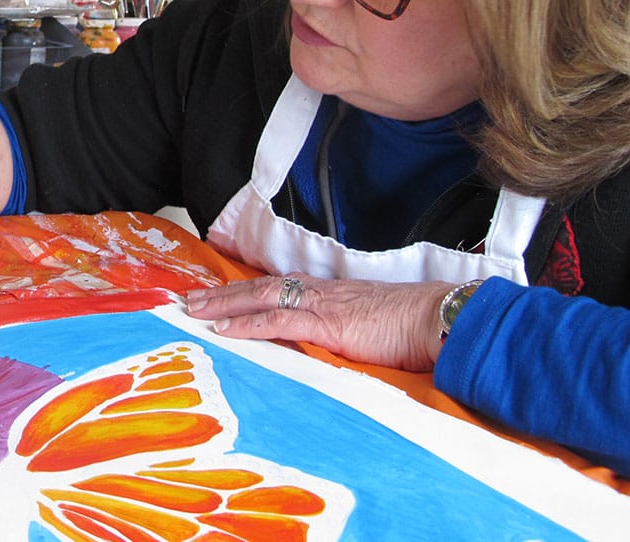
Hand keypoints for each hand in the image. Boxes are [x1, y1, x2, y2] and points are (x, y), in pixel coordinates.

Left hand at [185, 274, 453, 370]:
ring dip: (224, 304)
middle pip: (260, 287)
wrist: (440, 318)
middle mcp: (319, 292)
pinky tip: (225, 329)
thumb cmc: (413, 325)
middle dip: (223, 293)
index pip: (278, 286)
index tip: (218, 294)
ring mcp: (322, 305)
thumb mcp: (371, 324)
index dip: (245, 290)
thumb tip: (332, 343)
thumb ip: (346, 329)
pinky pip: (278, 321)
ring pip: (261, 298)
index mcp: (329, 292)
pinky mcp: (327, 324)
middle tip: (190, 298)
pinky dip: (248, 324)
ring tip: (196, 310)